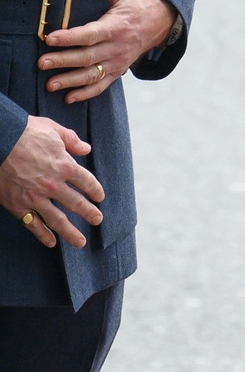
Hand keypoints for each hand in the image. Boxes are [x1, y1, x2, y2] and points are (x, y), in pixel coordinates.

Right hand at [0, 115, 104, 248]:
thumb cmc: (24, 131)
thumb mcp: (52, 129)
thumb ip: (71, 139)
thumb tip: (86, 149)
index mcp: (65, 166)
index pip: (87, 182)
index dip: (95, 190)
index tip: (99, 197)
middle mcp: (53, 185)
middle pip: (77, 204)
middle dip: (89, 213)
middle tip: (97, 220)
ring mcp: (35, 197)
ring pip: (58, 220)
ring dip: (71, 233)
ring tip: (80, 242)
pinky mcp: (18, 205)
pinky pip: (33, 224)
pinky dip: (43, 235)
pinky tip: (51, 242)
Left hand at [38, 0, 176, 103]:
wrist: (162, 22)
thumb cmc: (139, 3)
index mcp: (117, 27)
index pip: (90, 34)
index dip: (70, 37)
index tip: (50, 38)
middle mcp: (118, 48)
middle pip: (87, 57)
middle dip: (63, 61)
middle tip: (42, 63)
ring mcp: (119, 61)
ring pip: (93, 75)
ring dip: (71, 81)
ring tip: (50, 85)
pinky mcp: (119, 70)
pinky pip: (103, 85)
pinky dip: (87, 93)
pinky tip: (69, 98)